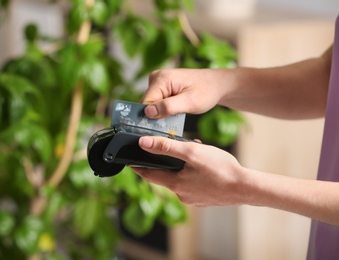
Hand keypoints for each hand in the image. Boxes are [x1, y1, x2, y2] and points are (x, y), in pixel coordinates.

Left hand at [131, 136, 246, 206]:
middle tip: (170, 149)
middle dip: (166, 162)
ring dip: (182, 167)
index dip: (138, 167)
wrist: (246, 188)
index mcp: (175, 183)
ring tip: (194, 153)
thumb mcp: (191, 152)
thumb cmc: (221, 169)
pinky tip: (204, 166)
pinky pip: (192, 184)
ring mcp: (193, 198)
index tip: (130, 162)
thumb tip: (144, 143)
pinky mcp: (204, 199)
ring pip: (180, 179)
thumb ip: (166, 147)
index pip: (149, 175)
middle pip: (165, 176)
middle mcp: (181, 194)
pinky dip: (193, 174)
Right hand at [142, 69, 230, 117]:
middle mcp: (156, 77)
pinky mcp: (162, 87)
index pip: (146, 102)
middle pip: (147, 104)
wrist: (216, 84)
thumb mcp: (190, 102)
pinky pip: (157, 102)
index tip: (159, 127)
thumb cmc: (207, 91)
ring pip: (151, 104)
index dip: (150, 117)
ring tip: (176, 115)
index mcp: (162, 79)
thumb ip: (168, 107)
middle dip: (156, 116)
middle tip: (172, 121)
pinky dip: (164, 110)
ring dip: (161, 113)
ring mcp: (158, 81)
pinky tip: (175, 111)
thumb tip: (148, 112)